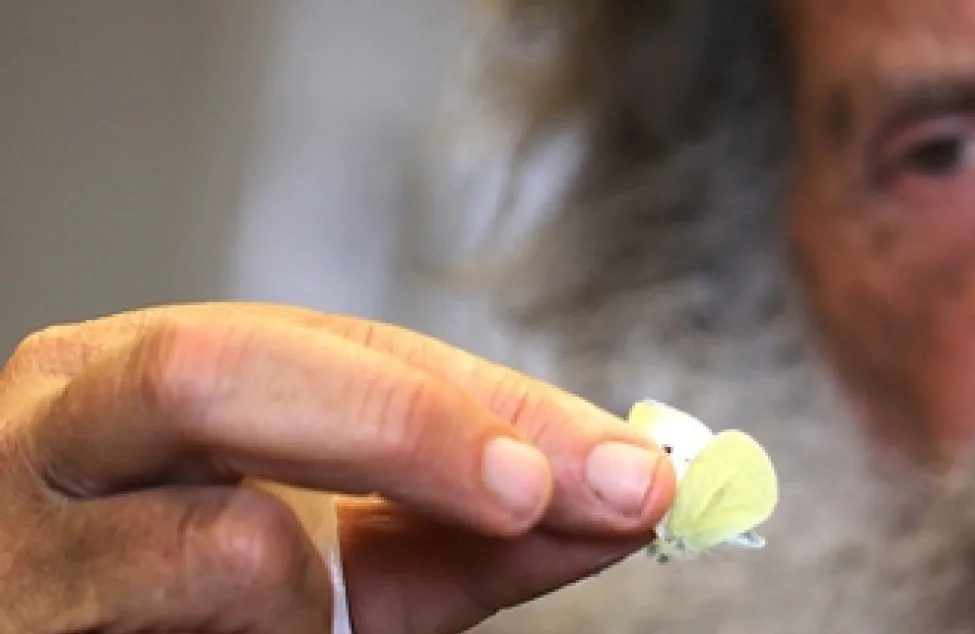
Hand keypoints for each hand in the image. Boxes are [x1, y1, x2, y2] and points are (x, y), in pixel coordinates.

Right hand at [0, 303, 677, 633]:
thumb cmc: (182, 614)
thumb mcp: (340, 564)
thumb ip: (470, 529)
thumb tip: (631, 495)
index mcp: (150, 371)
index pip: (344, 344)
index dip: (489, 405)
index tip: (621, 468)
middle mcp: (63, 426)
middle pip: (225, 372)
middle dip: (408, 428)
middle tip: (533, 495)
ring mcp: (23, 537)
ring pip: (217, 543)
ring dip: (318, 603)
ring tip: (307, 626)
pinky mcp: (13, 628)